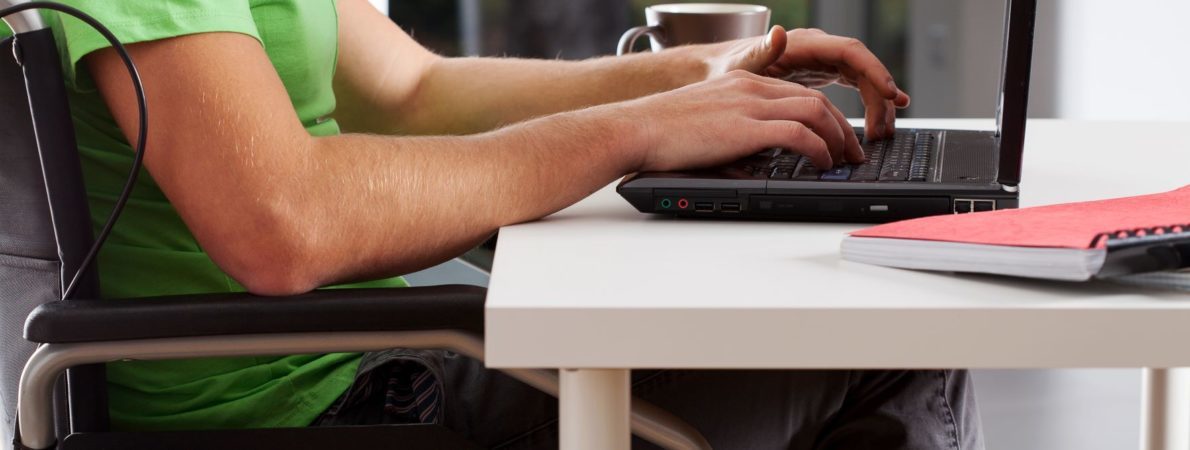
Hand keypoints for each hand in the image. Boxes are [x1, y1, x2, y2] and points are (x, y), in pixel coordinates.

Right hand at [605, 70, 864, 171]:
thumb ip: (734, 126)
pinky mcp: (746, 127)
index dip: (826, 116)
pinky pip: (799, 133)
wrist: (635, 128)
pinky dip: (818, 148)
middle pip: (815, 99)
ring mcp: (749, 105)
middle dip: (842, 127)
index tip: (836, 137)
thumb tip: (754, 154)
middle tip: (852, 153)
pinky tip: (822, 163)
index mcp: (742, 81)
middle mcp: (751, 87)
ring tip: (844, 161)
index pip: (798, 93)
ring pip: (815, 111)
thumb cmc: (660, 131)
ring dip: (837, 138)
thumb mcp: (705, 118)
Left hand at [708, 26, 910, 140]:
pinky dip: (869, 103)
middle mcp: (818, 49)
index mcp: (804, 44)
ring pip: (862, 79)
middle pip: (863, 68)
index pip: (850, 52)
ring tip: (883, 134)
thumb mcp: (742, 63)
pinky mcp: (822, 74)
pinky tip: (881, 122)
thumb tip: (777, 32)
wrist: (717, 70)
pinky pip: (854, 86)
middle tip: (883, 131)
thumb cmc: (727, 67)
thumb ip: (761, 51)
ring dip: (877, 105)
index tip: (889, 94)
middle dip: (880, 97)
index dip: (874, 71)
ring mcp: (822, 61)